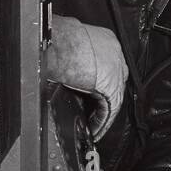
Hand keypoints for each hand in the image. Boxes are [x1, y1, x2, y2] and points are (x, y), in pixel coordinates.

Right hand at [45, 15, 126, 138]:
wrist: (54, 44)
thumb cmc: (54, 42)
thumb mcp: (70, 50)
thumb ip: (76, 62)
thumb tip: (71, 73)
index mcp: (105, 42)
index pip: (108, 69)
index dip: (99, 87)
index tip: (91, 97)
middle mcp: (114, 54)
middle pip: (112, 84)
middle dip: (101, 101)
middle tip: (90, 115)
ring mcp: (116, 69)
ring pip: (113, 98)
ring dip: (101, 115)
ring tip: (91, 126)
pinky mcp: (111, 86)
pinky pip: (109, 110)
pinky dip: (100, 122)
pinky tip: (93, 129)